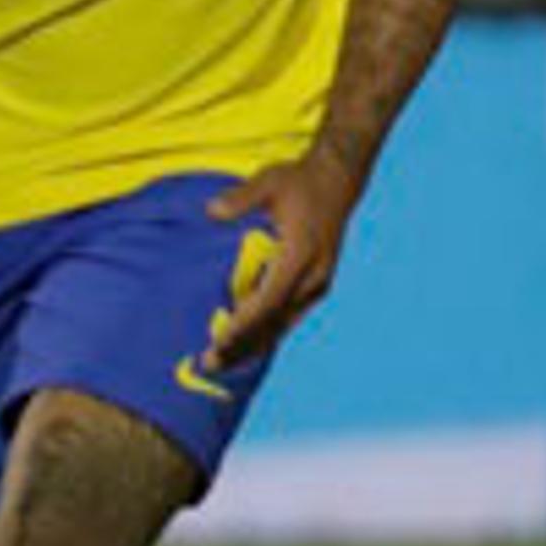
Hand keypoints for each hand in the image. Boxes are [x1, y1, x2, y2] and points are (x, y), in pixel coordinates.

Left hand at [205, 149, 362, 367]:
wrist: (337, 181)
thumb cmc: (297, 181)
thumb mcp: (269, 180)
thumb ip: (241, 197)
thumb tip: (213, 211)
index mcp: (301, 254)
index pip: (268, 298)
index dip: (244, 323)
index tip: (219, 341)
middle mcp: (314, 275)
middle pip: (274, 320)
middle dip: (243, 344)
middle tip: (209, 363)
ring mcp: (319, 282)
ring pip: (284, 323)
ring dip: (254, 345)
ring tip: (221, 364)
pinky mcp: (318, 284)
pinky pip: (290, 316)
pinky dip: (268, 333)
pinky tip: (247, 349)